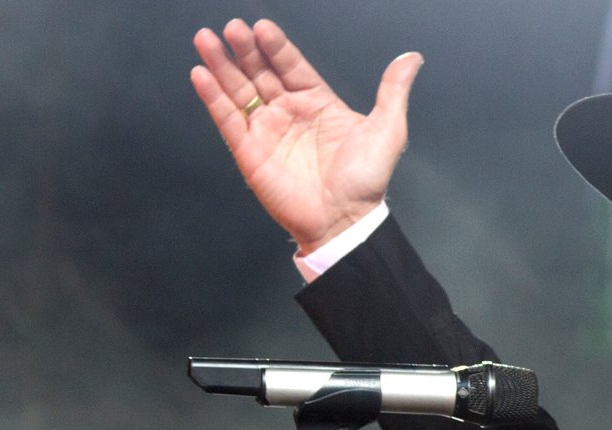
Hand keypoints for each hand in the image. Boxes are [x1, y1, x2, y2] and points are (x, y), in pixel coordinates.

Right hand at [190, 19, 422, 253]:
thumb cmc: (366, 180)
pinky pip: (227, 120)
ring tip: (206, 39)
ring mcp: (267, 131)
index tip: (262, 27)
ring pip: (239, 90)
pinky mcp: (249, 152)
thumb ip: (393, 91)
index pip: (291, 66)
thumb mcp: (387, 129)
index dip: (276, 47)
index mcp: (318, 103)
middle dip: (245, 49)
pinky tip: (200, 74)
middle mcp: (289, 113)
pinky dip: (212, 97)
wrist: (345, 220)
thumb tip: (411, 58)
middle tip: (233, 27)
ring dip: (222, 65)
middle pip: (260, 72)